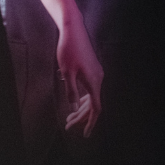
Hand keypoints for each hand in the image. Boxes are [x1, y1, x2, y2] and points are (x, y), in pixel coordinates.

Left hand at [56, 16, 102, 136]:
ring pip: (91, 95)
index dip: (90, 122)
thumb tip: (75, 108)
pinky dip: (82, 97)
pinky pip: (90, 88)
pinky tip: (74, 100)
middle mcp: (98, 77)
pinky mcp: (92, 68)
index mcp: (94, 81)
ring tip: (69, 117)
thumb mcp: (67, 73)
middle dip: (81, 117)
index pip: (96, 107)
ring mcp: (96, 73)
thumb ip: (71, 92)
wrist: (73, 30)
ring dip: (81, 107)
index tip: (85, 134)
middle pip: (93, 103)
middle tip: (68, 126)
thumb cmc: (68, 50)